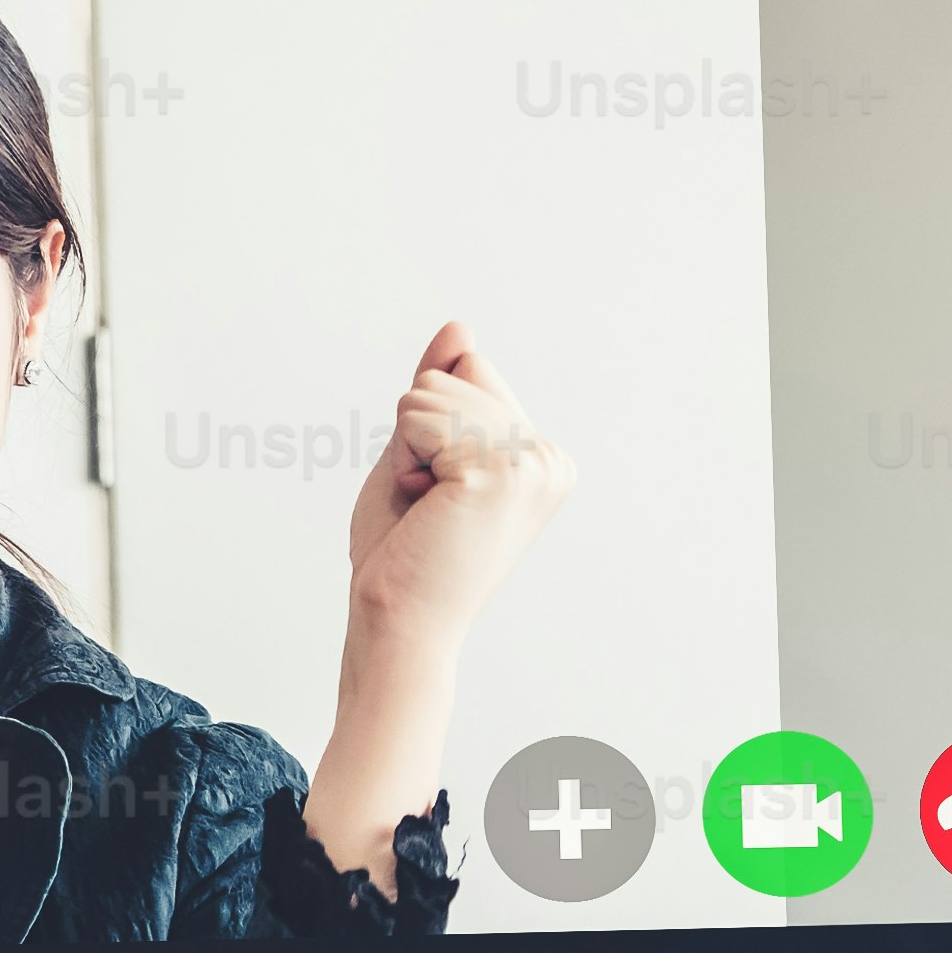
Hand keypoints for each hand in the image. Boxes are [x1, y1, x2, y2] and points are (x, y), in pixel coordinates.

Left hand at [340, 317, 569, 651]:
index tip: (441, 493)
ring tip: (427, 509)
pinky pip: (418, 415)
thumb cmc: (405, 555)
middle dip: (418, 434)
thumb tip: (459, 326)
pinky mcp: (497, 471)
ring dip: (407, 448)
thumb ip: (442, 390)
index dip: (430, 426)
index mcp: (545, 457)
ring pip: (432, 390)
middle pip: (454, 373)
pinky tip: (425, 508)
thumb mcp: (420, 453)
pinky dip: (403, 459)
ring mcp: (531, 463)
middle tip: (429, 506)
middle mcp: (550, 458)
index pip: (471, 371)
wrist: (400, 626)